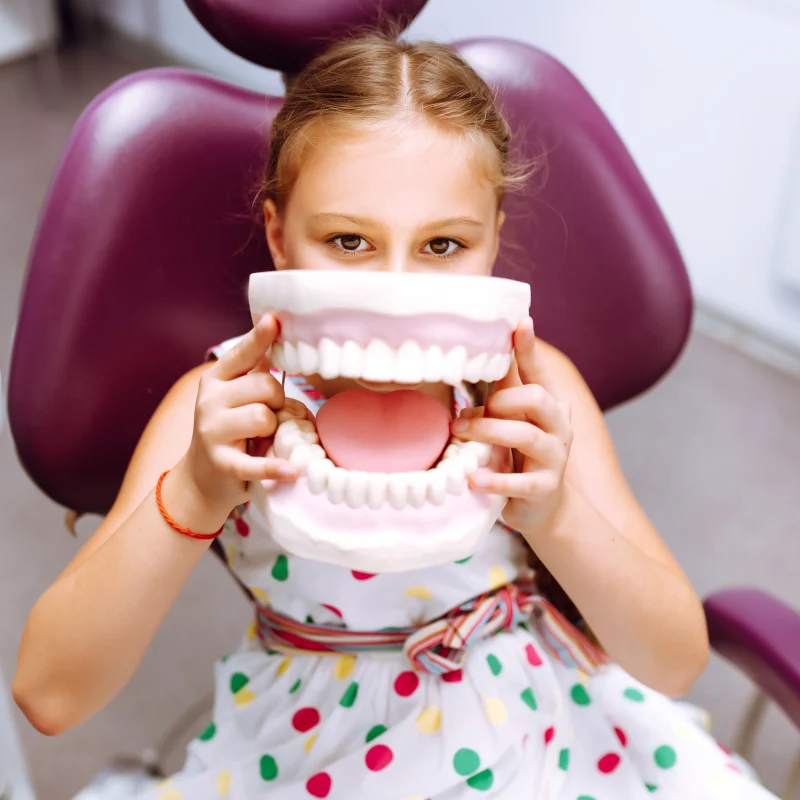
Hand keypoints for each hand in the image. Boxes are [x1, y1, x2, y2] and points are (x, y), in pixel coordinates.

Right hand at [179, 315, 301, 516]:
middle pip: (264, 386)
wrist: (203, 478)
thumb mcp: (237, 397)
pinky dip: (276, 468)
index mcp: (216, 379)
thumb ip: (257, 374)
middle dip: (277, 400)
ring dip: (274, 428)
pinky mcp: (223, 464)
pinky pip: (256, 462)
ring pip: (263, 416)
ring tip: (265, 437)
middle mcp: (209, 400)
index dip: (259, 338)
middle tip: (270, 415)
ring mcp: (212, 432)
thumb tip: (284, 346)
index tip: (274, 320)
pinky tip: (294, 471)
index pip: (242, 354)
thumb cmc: (232, 430)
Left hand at [451, 318, 572, 536]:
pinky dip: (494, 480)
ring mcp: (554, 458)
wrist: (541, 506)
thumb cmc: (520, 453)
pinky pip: (520, 482)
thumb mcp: (513, 418)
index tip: (520, 322)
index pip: (538, 371)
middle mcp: (558, 426)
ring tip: (460, 434)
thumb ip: (504, 389)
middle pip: (536, 398)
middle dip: (499, 401)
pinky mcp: (544, 488)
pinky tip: (472, 479)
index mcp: (549, 404)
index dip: (529, 348)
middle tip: (464, 416)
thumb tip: (483, 348)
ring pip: (526, 435)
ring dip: (487, 431)